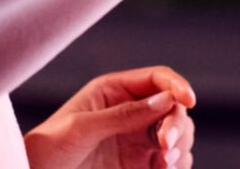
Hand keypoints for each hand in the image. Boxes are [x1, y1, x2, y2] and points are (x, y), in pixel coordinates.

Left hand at [23, 65, 195, 168]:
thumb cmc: (50, 147)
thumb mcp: (82, 127)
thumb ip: (123, 114)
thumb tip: (165, 99)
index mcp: (115, 90)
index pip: (157, 79)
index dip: (177, 86)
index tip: (189, 100)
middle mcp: (131, 111)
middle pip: (173, 108)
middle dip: (177, 124)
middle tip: (166, 147)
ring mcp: (137, 139)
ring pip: (178, 135)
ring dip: (180, 147)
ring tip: (164, 164)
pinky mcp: (140, 166)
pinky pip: (171, 162)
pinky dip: (176, 166)